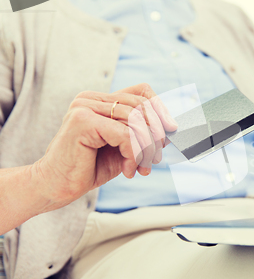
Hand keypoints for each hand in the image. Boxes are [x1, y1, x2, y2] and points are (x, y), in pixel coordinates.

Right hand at [33, 83, 177, 211]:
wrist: (57, 186)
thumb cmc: (90, 167)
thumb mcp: (124, 146)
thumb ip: (142, 133)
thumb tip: (171, 127)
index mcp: (100, 100)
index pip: (142, 91)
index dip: (160, 109)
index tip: (170, 131)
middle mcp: (91, 98)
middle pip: (142, 106)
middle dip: (156, 136)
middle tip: (154, 159)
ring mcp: (85, 107)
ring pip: (136, 122)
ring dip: (145, 150)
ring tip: (140, 168)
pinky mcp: (82, 121)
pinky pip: (125, 135)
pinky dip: (133, 155)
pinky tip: (128, 170)